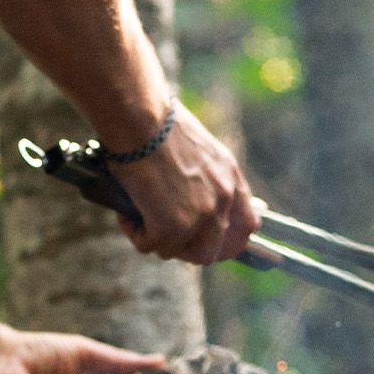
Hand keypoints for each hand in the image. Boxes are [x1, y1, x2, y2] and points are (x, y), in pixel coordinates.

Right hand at [112, 104, 262, 264]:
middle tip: (162, 235)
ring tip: (140, 219)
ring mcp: (200, 215)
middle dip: (184, 249)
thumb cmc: (158, 125)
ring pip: (179, 253)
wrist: (142, 120)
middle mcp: (223, 199)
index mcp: (231, 178)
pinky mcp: (172, 226)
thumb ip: (205, 177)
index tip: (208, 240)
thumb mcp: (197, 150)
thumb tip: (190, 197)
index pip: (248, 226)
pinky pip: (150, 245)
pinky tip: (125, 213)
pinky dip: (134, 232)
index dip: (228, 241)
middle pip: (211, 251)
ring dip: (157, 241)